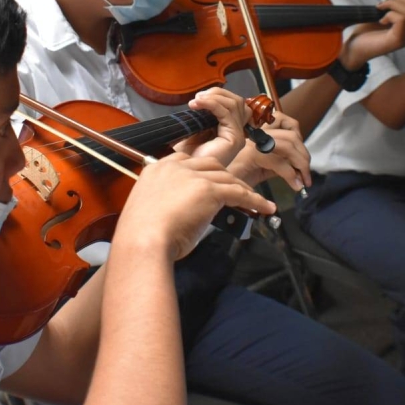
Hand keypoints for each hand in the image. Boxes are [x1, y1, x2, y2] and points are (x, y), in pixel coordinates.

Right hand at [118, 153, 276, 260]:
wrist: (142, 243)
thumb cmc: (141, 237)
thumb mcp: (151, 211)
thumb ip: (167, 203)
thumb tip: (186, 213)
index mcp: (157, 169)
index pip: (186, 161)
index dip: (201, 172)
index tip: (210, 182)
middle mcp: (175, 167)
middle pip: (210, 165)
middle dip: (225, 177)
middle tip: (235, 192)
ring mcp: (193, 176)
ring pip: (227, 177)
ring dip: (243, 190)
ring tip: (255, 201)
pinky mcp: (208, 190)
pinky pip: (239, 193)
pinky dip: (254, 201)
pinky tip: (263, 208)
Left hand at [172, 87, 249, 166]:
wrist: (183, 171)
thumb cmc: (187, 154)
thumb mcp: (195, 128)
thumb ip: (203, 114)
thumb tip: (202, 97)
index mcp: (229, 128)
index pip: (234, 103)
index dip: (218, 95)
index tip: (199, 97)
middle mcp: (237, 132)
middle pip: (237, 101)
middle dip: (217, 93)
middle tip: (198, 97)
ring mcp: (237, 136)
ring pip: (234, 104)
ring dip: (213, 97)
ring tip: (196, 101)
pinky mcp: (234, 139)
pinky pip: (226, 113)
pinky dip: (211, 104)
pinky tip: (197, 104)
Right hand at [226, 111, 311, 191]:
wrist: (220, 189)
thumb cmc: (236, 181)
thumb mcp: (262, 168)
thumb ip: (278, 162)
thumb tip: (297, 166)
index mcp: (257, 132)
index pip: (286, 121)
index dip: (300, 140)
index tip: (303, 161)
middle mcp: (255, 134)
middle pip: (291, 134)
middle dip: (304, 155)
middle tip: (306, 175)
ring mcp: (252, 142)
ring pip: (288, 144)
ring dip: (301, 164)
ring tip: (302, 180)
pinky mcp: (251, 154)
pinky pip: (280, 162)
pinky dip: (292, 176)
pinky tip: (294, 186)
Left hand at [340, 0, 404, 68]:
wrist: (354, 48)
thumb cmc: (367, 31)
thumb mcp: (385, 13)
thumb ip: (399, 5)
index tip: (390, 3)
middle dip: (400, 0)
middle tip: (384, 6)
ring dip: (392, 5)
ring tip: (380, 11)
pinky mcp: (398, 40)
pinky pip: (402, 19)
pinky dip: (389, 15)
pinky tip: (381, 21)